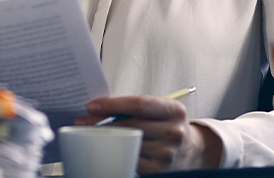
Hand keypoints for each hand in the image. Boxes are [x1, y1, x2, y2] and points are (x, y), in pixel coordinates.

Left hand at [76, 96, 222, 172]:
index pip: (139, 104)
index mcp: (174, 110)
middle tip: (83, 121)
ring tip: (90, 135)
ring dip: (105, 139)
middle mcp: (174, 131)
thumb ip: (138, 107)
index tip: (92, 106)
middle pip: (130, 124)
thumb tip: (101, 107)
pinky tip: (107, 150)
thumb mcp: (162, 110)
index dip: (113, 104)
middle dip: (101, 122)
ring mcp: (167, 152)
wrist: (190, 152)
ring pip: (128, 143)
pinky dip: (116, 154)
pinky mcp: (158, 169)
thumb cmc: (168, 126)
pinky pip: (131, 160)